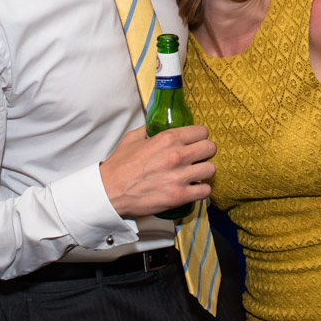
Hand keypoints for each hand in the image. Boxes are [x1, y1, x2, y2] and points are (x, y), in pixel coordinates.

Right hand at [99, 125, 216, 218]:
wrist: (109, 191)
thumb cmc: (120, 166)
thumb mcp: (133, 138)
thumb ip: (149, 129)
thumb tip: (157, 124)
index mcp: (167, 138)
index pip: (201, 131)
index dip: (199, 137)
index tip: (195, 142)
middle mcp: (177, 155)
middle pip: (210, 148)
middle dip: (205, 152)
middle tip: (197, 157)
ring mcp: (179, 176)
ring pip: (211, 169)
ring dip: (204, 172)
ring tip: (195, 174)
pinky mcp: (179, 196)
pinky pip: (205, 191)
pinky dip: (200, 190)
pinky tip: (192, 189)